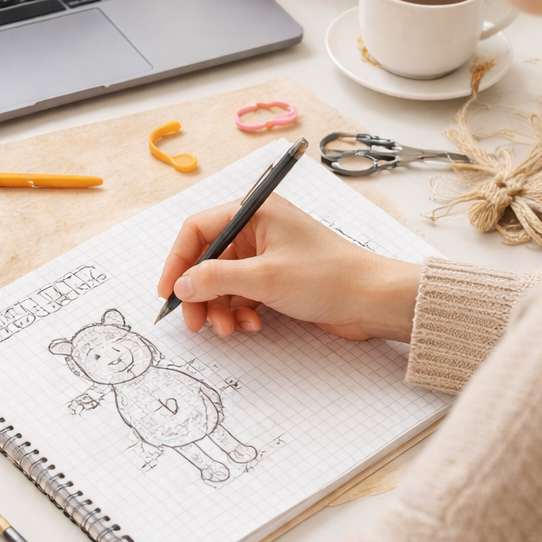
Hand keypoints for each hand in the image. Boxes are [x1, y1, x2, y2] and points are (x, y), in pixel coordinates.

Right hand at [156, 193, 421, 341]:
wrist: (373, 300)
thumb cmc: (327, 277)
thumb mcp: (264, 278)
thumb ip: (214, 279)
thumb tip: (180, 285)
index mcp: (255, 211)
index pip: (198, 229)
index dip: (177, 261)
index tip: (168, 293)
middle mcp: (258, 228)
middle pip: (208, 259)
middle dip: (200, 293)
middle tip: (195, 325)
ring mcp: (268, 254)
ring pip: (224, 281)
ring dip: (221, 308)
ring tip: (230, 329)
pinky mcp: (277, 278)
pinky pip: (243, 293)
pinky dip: (240, 310)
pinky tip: (251, 325)